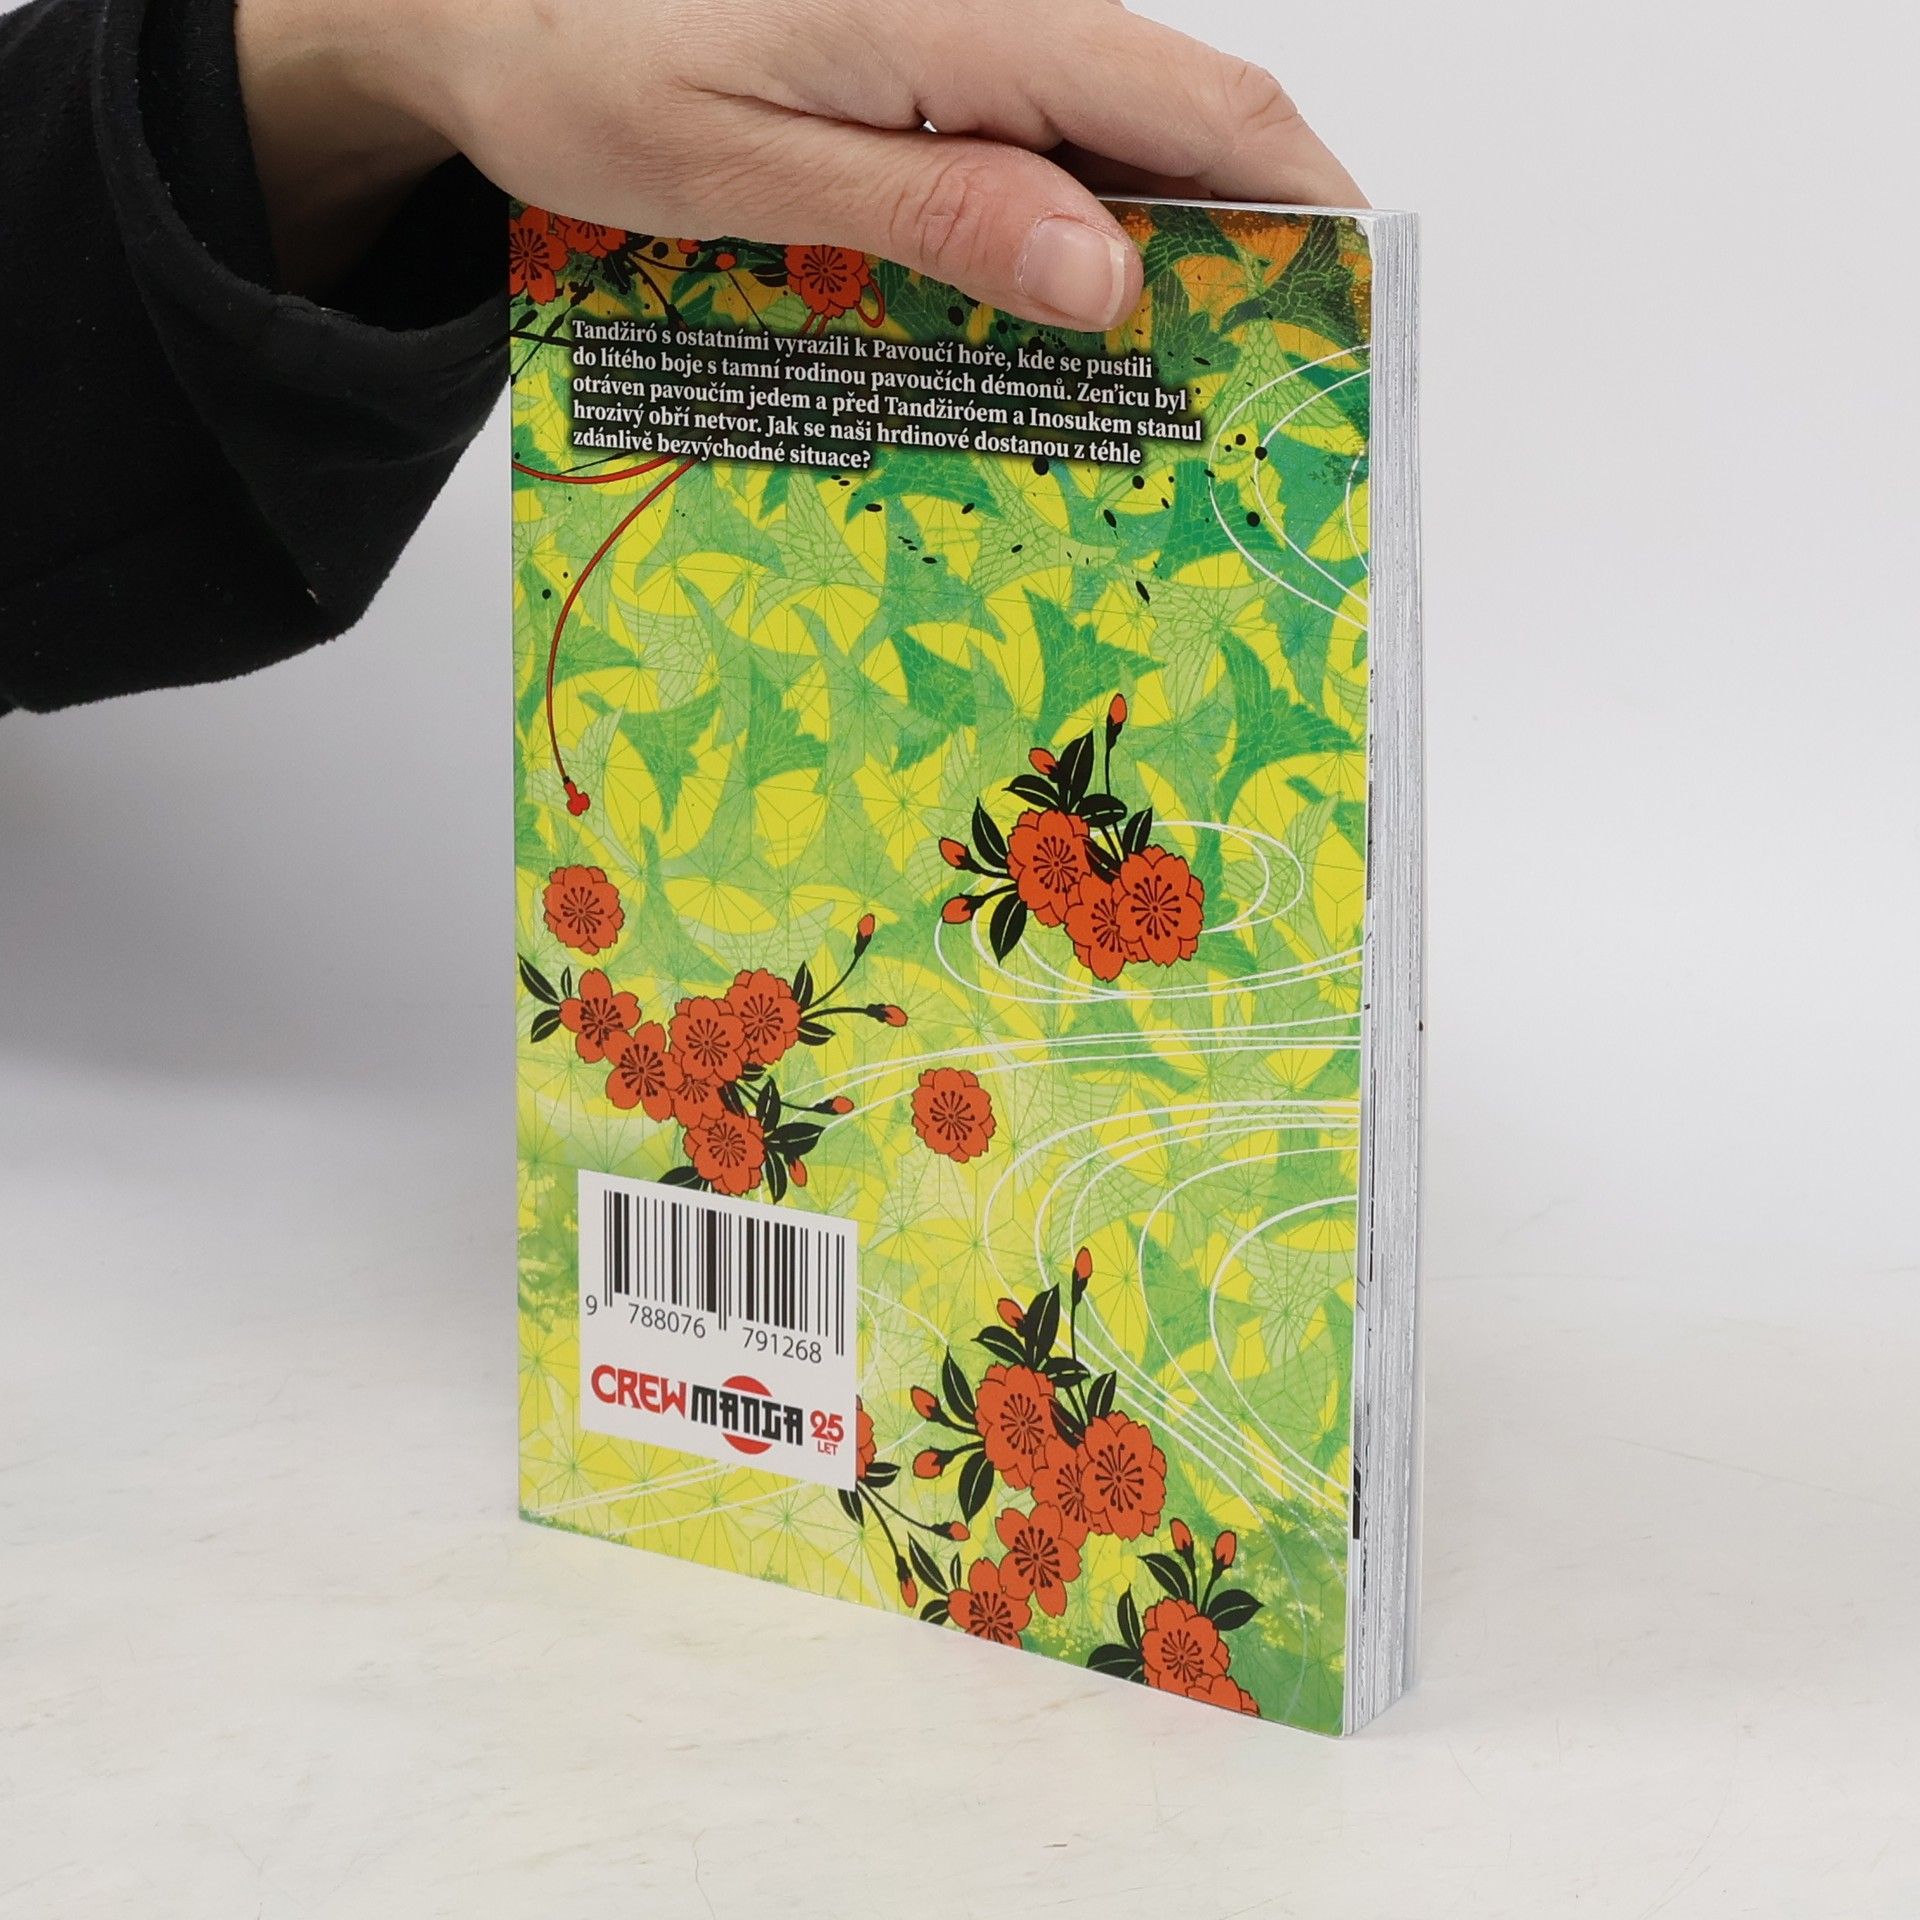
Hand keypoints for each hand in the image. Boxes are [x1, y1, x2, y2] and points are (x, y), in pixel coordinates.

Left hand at [237, 0, 1361, 322]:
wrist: (484, 3)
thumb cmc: (585, 70)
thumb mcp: (746, 162)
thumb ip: (934, 202)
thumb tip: (1107, 268)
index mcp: (960, 15)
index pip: (1197, 93)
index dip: (1302, 191)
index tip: (1349, 302)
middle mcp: (985, 8)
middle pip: (1181, 114)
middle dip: (1249, 240)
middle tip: (1260, 384)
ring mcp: (960, 34)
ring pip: (1119, 135)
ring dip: (1164, 246)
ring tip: (1172, 381)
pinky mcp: (927, 64)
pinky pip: (1043, 141)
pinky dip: (1079, 229)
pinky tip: (1063, 317)